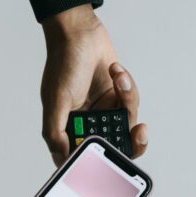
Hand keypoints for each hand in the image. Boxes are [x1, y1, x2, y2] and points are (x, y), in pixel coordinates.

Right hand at [41, 4, 148, 165]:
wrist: (80, 33)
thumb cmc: (63, 63)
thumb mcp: (56, 101)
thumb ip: (56, 133)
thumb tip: (62, 160)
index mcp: (70, 129)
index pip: (88, 156)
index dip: (103, 162)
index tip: (117, 161)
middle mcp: (88, 123)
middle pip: (116, 147)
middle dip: (131, 141)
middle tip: (139, 132)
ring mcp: (105, 110)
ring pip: (128, 123)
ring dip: (127, 99)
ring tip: (119, 78)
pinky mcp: (119, 96)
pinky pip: (132, 101)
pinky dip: (127, 86)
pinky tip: (116, 71)